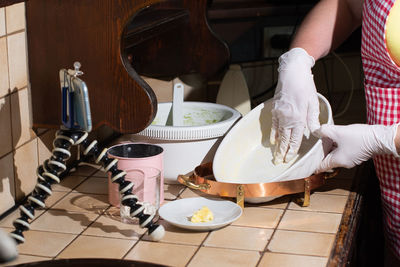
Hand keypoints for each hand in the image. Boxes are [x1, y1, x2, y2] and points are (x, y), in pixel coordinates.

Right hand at [270, 48, 319, 163]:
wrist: (292, 72)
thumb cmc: (305, 85)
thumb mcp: (313, 102)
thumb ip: (313, 118)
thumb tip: (315, 131)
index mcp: (298, 117)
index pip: (295, 138)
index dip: (292, 149)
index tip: (290, 158)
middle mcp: (287, 117)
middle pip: (285, 138)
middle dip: (283, 151)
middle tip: (280, 161)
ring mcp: (279, 113)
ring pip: (278, 133)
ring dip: (277, 145)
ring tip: (276, 154)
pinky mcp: (275, 109)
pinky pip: (273, 124)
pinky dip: (273, 133)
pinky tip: (273, 140)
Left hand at [316, 123, 399, 172]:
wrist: (380, 138)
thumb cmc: (360, 137)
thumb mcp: (338, 132)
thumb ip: (324, 131)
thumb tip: (316, 130)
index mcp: (338, 161)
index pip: (321, 166)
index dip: (312, 163)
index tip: (306, 161)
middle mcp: (344, 163)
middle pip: (327, 160)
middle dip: (321, 152)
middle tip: (314, 144)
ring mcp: (351, 159)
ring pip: (335, 155)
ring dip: (330, 148)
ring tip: (325, 138)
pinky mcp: (357, 154)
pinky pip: (343, 151)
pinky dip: (338, 146)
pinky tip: (337, 137)